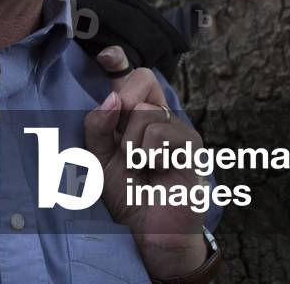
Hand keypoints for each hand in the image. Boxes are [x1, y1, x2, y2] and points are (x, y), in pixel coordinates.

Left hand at [83, 46, 207, 278]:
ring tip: (140, 167)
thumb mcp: (98, 160)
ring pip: (147, 111)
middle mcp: (160, 115)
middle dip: (124, 105)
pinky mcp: (192, 148)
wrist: (148, 233)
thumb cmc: (125, 195)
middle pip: (142, 78)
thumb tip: (112, 97)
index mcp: (135, 114)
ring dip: (132, 144)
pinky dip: (149, 154)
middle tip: (123, 142)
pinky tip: (157, 171)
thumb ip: (98, 127)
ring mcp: (179, 129)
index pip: (130, 74)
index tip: (106, 55)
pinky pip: (162, 133)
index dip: (118, 59)